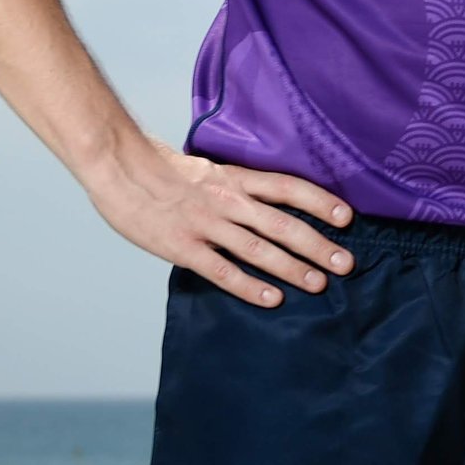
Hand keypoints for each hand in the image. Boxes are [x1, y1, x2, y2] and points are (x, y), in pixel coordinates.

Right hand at [85, 136, 353, 307]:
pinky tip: (273, 299)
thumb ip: (236, 185)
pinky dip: (249, 286)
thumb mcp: (208, 168)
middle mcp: (227, 200)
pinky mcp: (182, 247)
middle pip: (282, 223)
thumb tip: (267, 200)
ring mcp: (205, 224)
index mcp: (234, 178)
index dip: (320, 201)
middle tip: (346, 263)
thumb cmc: (161, 168)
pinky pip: (222, 271)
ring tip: (319, 284)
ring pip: (258, 249)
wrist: (118, 165)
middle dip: (317, 244)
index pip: (287, 187)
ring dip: (292, 268)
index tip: (347, 217)